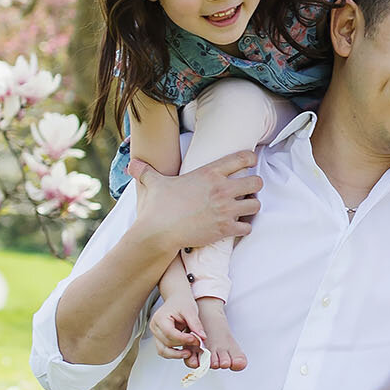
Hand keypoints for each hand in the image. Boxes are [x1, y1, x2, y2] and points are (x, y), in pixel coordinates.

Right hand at [134, 150, 260, 261]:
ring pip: (256, 205)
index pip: (242, 158)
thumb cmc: (158, 207)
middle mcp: (222, 189)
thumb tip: (132, 164)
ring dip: (251, 207)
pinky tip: (236, 227)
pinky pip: (247, 227)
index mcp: (210, 173)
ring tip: (243, 209)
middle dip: (254, 186)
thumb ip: (146, 171)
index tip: (250, 163)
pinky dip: (244, 228)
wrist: (159, 231)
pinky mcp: (225, 229)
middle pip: (256, 182)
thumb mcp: (154, 183)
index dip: (250, 159)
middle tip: (246, 191)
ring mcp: (226, 210)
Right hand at [149, 296, 206, 367]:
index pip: (169, 333)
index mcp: (160, 318)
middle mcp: (155, 327)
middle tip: (197, 342)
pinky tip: (184, 351)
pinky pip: (164, 351)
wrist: (177, 300)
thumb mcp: (190, 310)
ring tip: (189, 352)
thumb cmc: (181, 302)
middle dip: (183, 345)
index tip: (195, 339)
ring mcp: (156, 335)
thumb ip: (195, 324)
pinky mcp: (160, 340)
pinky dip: (174, 354)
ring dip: (177, 354)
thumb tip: (202, 337)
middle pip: (167, 343)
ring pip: (163, 351)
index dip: (183, 339)